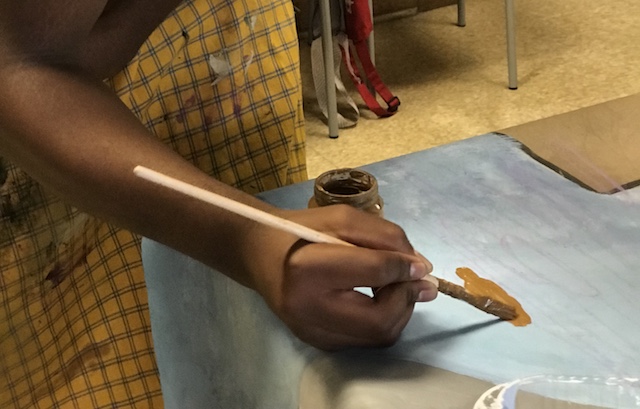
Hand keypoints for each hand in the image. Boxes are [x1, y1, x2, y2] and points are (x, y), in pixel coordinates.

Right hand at [246, 204, 437, 350]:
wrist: (260, 255)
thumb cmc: (300, 230)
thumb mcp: (342, 219)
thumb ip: (385, 238)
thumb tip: (421, 269)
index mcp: (309, 268)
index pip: (375, 273)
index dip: (406, 268)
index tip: (423, 265)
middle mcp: (307, 308)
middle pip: (381, 320)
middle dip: (406, 299)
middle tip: (413, 280)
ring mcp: (311, 332)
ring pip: (378, 336)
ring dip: (399, 311)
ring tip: (393, 286)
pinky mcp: (318, 342)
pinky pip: (366, 340)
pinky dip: (382, 319)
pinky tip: (375, 299)